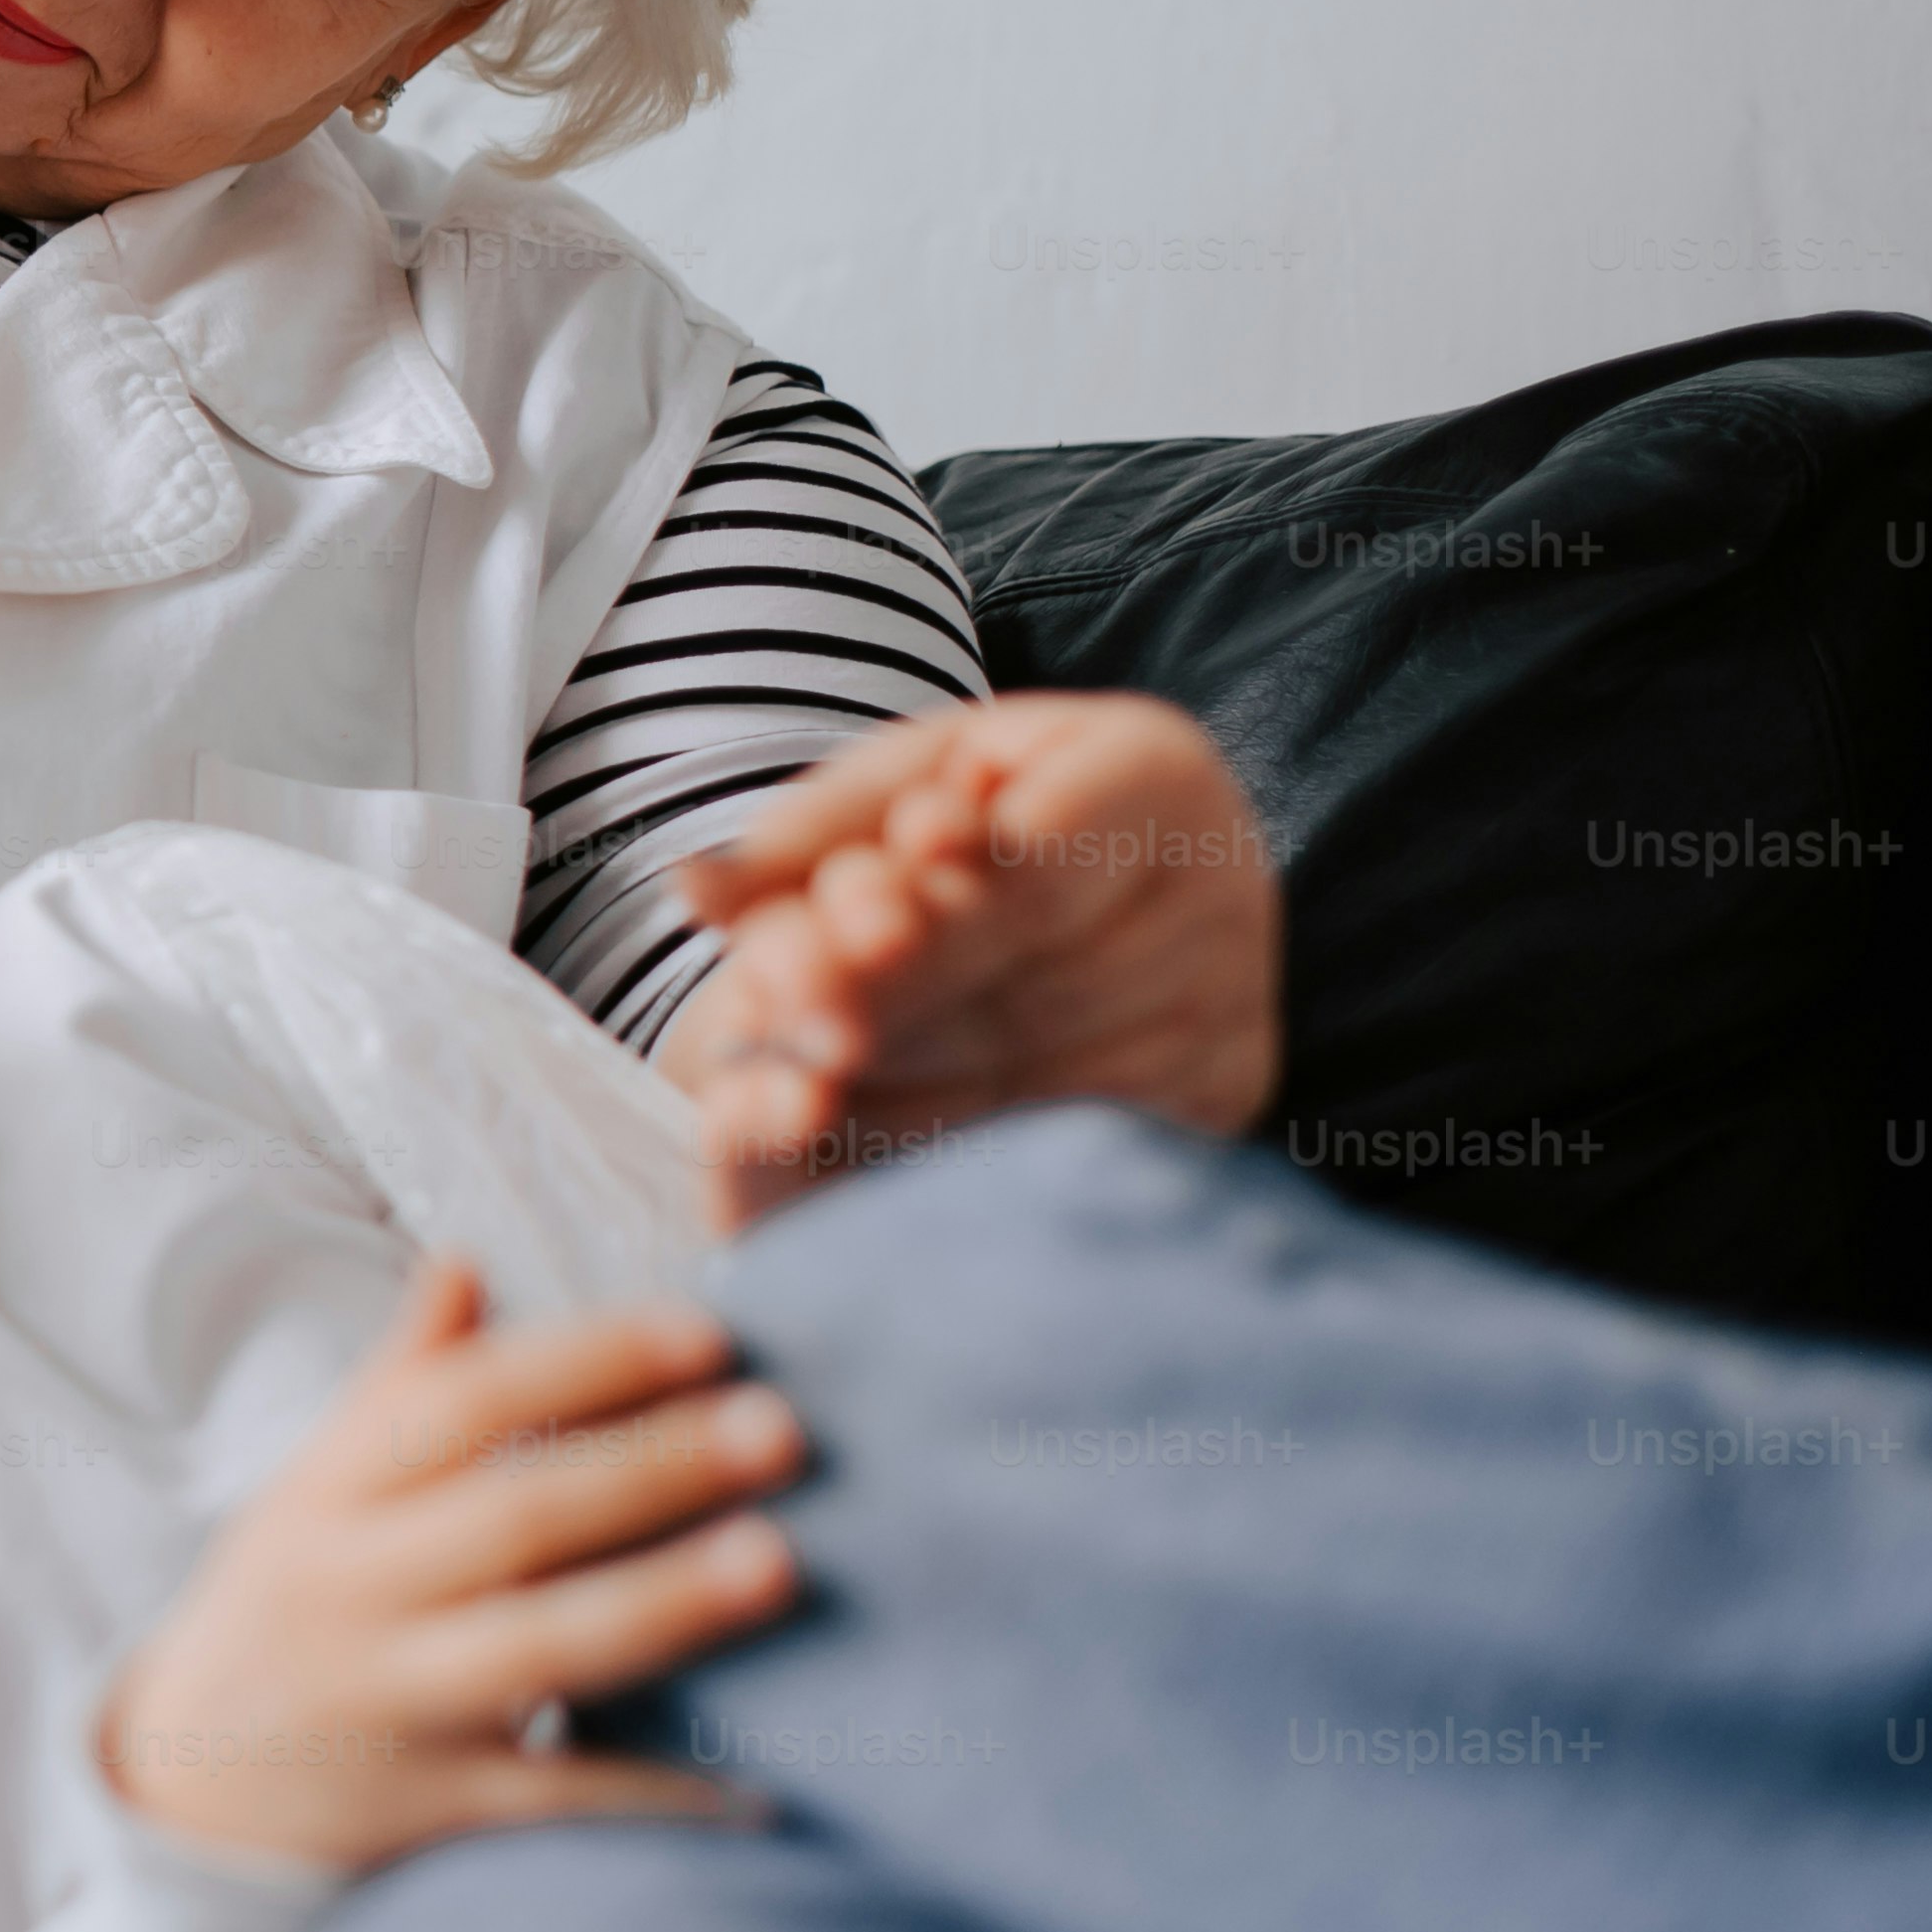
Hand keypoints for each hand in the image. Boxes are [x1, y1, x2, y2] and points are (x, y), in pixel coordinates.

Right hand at [99, 1264, 807, 1869]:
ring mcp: (390, 1705)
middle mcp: (353, 1591)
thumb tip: (467, 1262)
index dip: (581, 1362)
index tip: (707, 1332)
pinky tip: (757, 1779)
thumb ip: (398, 1387)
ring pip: (535, 1651)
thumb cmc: (291, 1606)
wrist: (186, 1788)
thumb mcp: (313, 1491)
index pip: (457, 1405)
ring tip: (783, 1563)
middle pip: (512, 1518)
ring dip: (662, 1605)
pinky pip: (552, 1800)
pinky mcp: (430, 1813)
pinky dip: (649, 1792)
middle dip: (650, 1469)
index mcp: (329, 1494)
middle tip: (782, 1428)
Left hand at [661, 693, 1283, 1229]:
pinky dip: (966, 1149)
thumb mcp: (892, 785)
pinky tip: (865, 1160)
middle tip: (779, 1061)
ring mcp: (1238, 1006)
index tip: (810, 972)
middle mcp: (1230, 892)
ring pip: (1054, 1076)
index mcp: (1158, 771)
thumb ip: (801, 837)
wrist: (1108, 866)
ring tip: (798, 1112)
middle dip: (895, 1023)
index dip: (925, 927)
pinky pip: (1079, 1136)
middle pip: (1039, 982)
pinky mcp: (1224, 1096)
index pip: (1033, 870)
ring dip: (916, 1104)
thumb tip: (693, 893)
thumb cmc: (980, 804)